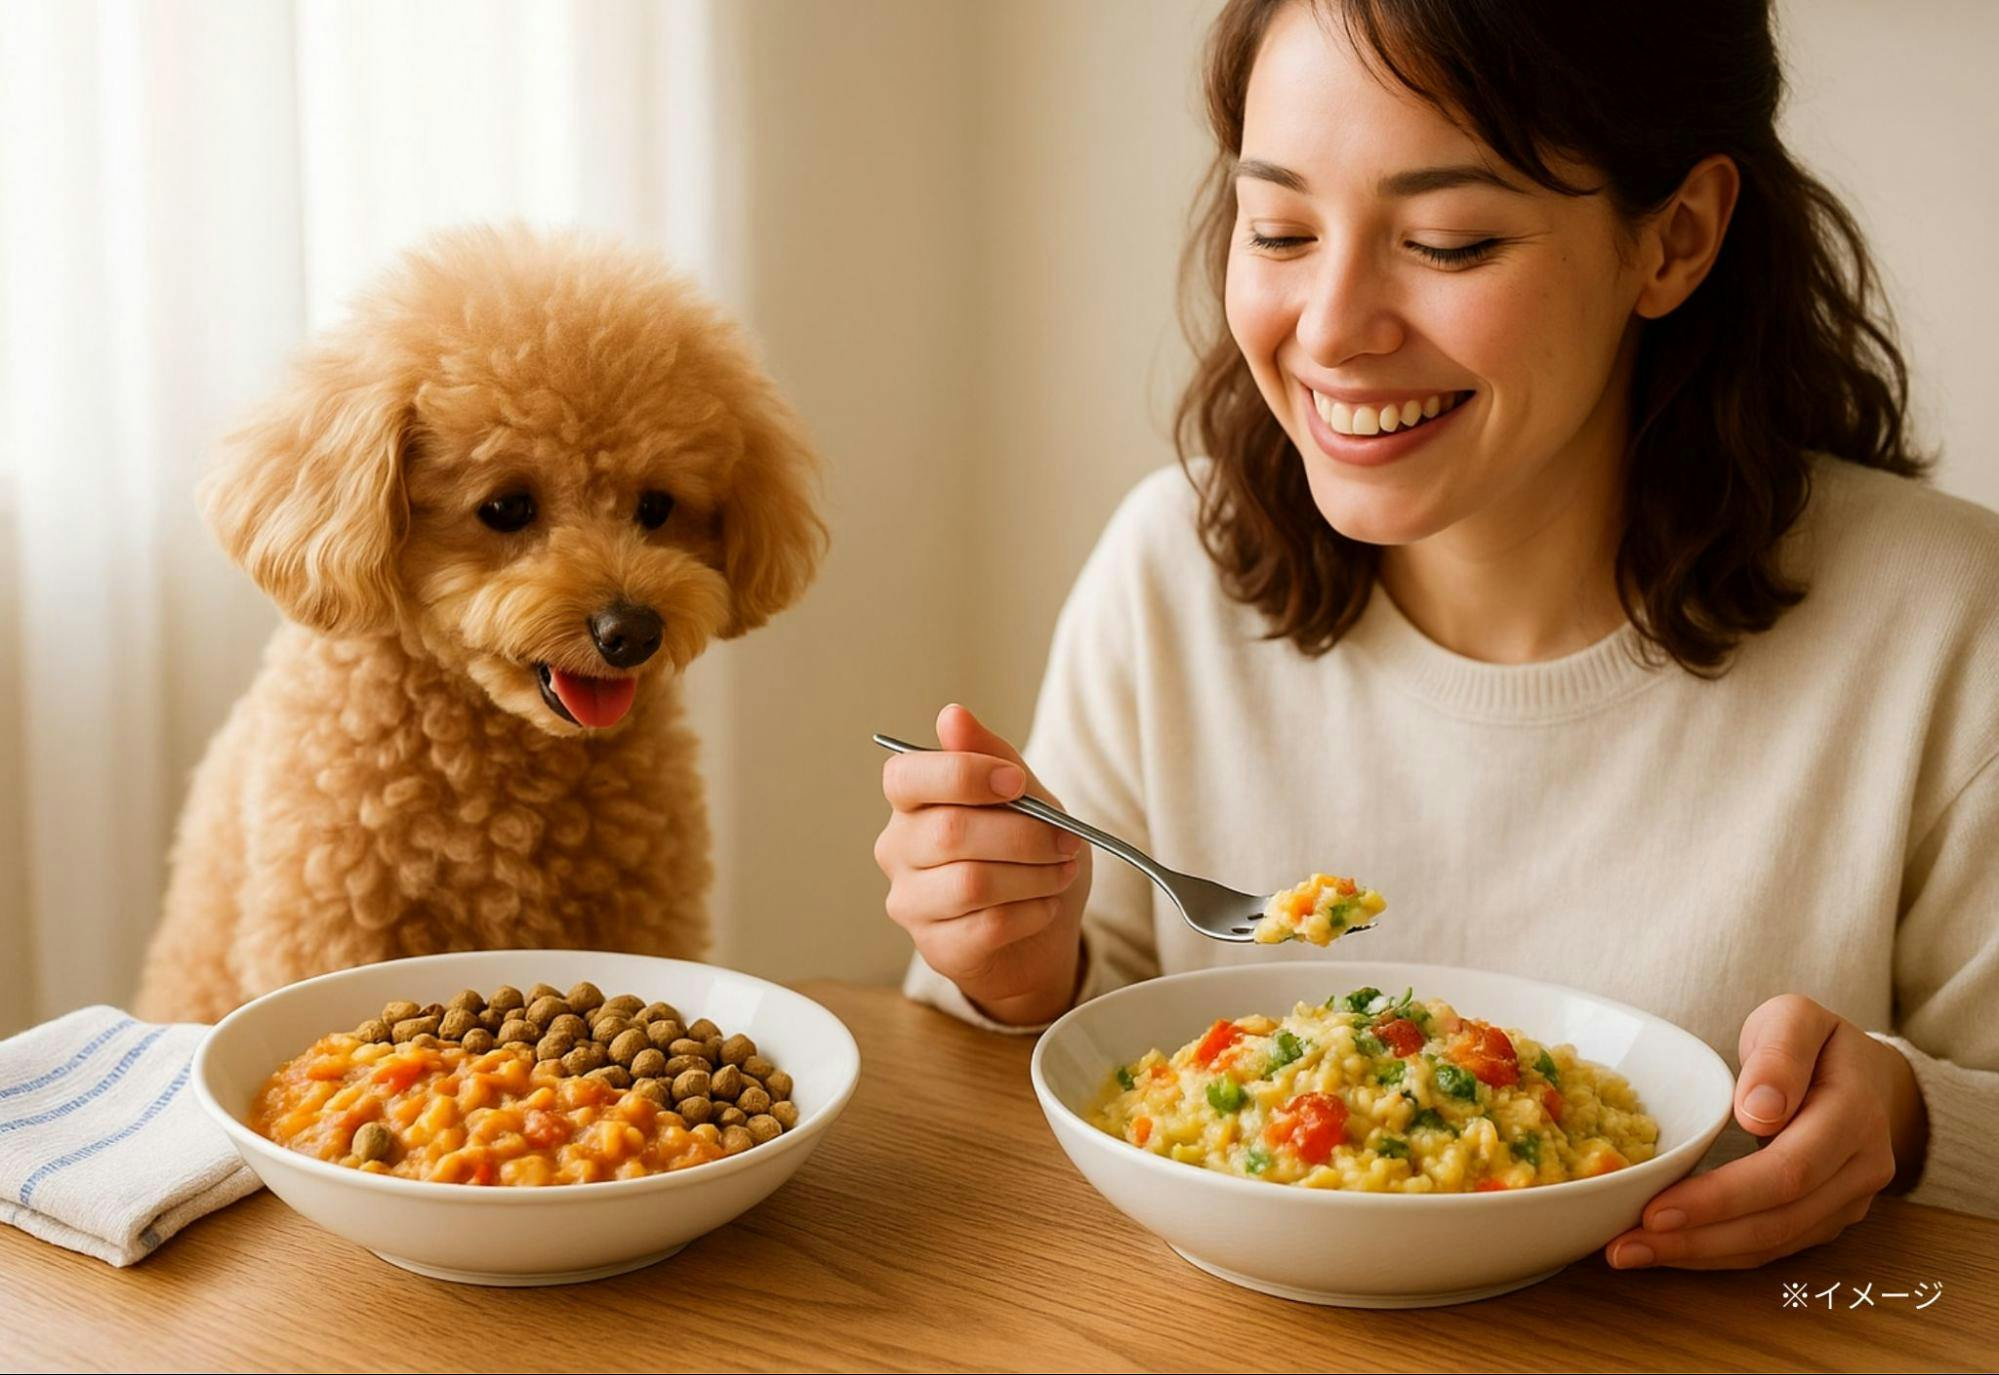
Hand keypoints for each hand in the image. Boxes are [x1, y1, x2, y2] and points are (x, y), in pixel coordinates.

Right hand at [874, 704, 1090, 1025]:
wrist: (1037, 936)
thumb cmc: (1024, 856)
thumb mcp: (1024, 798)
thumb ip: (992, 756)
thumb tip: (952, 715)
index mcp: (912, 801)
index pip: (908, 776)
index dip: (963, 774)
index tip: (1014, 782)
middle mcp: (898, 850)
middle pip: (950, 832)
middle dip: (1023, 834)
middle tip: (1066, 840)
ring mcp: (910, 902)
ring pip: (971, 883)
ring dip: (1034, 876)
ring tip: (1061, 871)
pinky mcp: (936, 948)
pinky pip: (988, 926)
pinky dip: (1031, 912)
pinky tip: (1044, 906)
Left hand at [1606, 994, 1927, 1269]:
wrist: (1864, 1074)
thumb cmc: (1815, 1041)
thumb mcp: (1795, 1019)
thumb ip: (1780, 1055)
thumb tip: (1759, 1111)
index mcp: (1854, 1115)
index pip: (1789, 1170)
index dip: (1723, 1197)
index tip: (1658, 1208)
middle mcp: (1860, 1168)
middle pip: (1779, 1219)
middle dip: (1698, 1236)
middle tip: (1626, 1244)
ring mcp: (1848, 1201)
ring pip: (1774, 1243)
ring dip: (1700, 1254)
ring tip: (1629, 1253)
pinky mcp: (1826, 1219)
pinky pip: (1772, 1246)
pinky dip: (1717, 1253)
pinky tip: (1666, 1251)